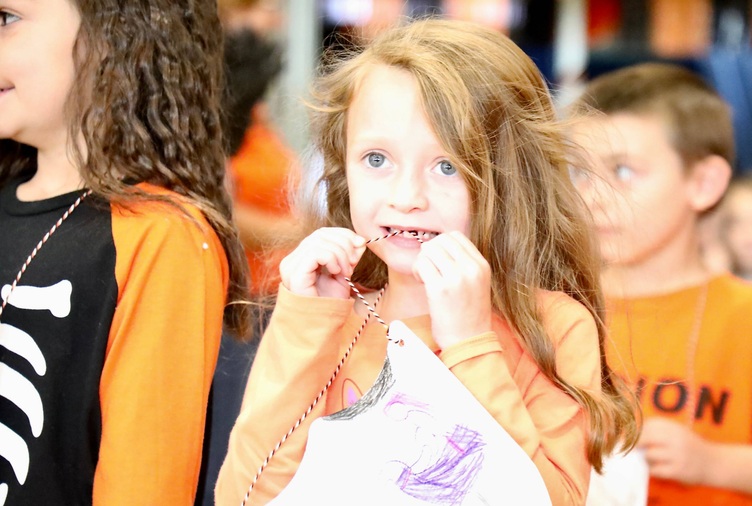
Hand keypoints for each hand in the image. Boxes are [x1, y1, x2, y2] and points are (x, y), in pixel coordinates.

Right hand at [279, 228, 365, 298]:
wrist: (321, 326)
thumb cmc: (329, 304)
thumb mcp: (343, 275)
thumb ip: (348, 257)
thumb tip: (360, 240)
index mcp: (301, 258)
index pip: (321, 234)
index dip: (343, 234)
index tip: (360, 243)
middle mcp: (292, 260)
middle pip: (321, 235)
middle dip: (344, 244)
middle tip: (355, 261)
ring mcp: (291, 266)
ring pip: (319, 242)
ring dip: (340, 254)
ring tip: (346, 271)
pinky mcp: (294, 273)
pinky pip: (316, 253)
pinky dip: (331, 259)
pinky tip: (336, 272)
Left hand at [412, 231, 491, 347]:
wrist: (468, 341)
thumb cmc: (468, 314)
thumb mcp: (476, 283)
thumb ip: (463, 263)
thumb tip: (437, 245)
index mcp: (481, 265)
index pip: (455, 236)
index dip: (441, 245)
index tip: (439, 261)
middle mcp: (471, 268)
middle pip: (440, 240)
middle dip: (429, 252)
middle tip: (429, 269)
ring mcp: (456, 278)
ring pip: (429, 250)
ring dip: (422, 261)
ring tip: (425, 277)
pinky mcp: (439, 289)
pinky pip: (421, 264)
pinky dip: (417, 271)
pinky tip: (422, 282)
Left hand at [638, 417, 711, 484]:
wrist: (714, 463)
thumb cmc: (689, 446)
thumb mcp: (677, 431)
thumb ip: (657, 429)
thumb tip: (630, 432)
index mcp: (674, 427)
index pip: (647, 425)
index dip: (638, 431)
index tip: (634, 436)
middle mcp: (676, 439)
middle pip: (644, 438)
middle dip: (637, 443)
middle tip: (638, 448)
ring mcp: (677, 455)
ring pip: (649, 455)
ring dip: (648, 458)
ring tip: (655, 459)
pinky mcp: (678, 471)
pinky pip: (655, 470)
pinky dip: (654, 470)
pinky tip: (660, 468)